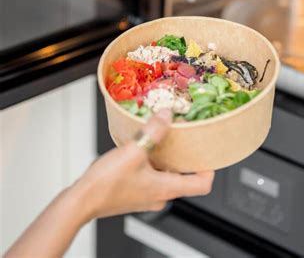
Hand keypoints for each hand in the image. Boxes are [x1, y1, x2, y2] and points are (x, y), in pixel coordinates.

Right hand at [70, 109, 214, 220]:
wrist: (80, 202)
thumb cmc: (106, 184)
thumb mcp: (133, 151)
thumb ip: (154, 131)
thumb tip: (167, 115)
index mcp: (167, 188)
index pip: (203, 184)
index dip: (209, 168)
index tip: (207, 152)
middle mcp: (161, 196)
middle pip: (186, 178)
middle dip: (186, 157)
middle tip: (184, 140)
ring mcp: (147, 197)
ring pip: (167, 176)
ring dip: (166, 159)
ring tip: (161, 140)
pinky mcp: (135, 194)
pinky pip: (152, 177)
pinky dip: (152, 164)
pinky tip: (141, 151)